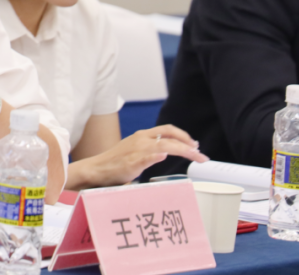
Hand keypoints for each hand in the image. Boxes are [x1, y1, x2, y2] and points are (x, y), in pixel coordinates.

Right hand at [68, 125, 207, 188]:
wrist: (97, 169)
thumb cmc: (115, 163)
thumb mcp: (136, 150)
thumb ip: (151, 150)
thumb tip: (167, 152)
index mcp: (143, 136)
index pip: (168, 130)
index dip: (184, 136)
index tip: (195, 144)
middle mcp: (141, 140)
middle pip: (171, 138)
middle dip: (189, 146)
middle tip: (201, 155)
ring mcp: (136, 150)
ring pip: (164, 146)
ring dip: (183, 151)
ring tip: (195, 156)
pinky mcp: (131, 162)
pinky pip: (145, 157)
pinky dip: (155, 155)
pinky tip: (163, 156)